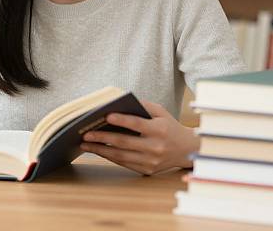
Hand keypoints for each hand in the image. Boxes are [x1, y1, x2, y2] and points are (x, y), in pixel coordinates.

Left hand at [80, 99, 200, 174]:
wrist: (186, 150)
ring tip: (86, 144)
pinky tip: (98, 150)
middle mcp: (155, 147)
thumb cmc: (169, 126)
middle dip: (103, 138)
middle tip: (86, 134)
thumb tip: (119, 103)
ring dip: (101, 150)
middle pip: (125, 142)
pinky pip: (124, 163)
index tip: (106, 116)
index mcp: (160, 130)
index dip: (121, 120)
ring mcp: (151, 161)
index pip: (137, 124)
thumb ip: (142, 106)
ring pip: (121, 156)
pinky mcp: (147, 170)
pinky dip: (110, 157)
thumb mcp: (160, 112)